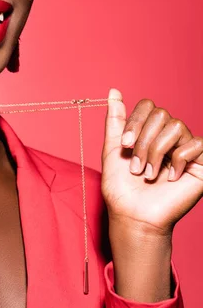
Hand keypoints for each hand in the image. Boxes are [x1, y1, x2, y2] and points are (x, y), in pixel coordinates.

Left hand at [101, 88, 202, 236]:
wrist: (134, 216)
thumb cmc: (122, 188)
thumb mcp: (113, 150)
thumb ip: (115, 120)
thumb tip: (113, 91)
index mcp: (149, 131)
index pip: (148, 105)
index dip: (135, 122)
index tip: (125, 146)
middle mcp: (168, 136)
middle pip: (161, 114)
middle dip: (144, 141)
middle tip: (137, 167)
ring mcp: (185, 148)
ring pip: (176, 126)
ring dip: (157, 152)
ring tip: (149, 174)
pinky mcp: (201, 163)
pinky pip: (196, 143)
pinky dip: (179, 160)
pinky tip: (171, 177)